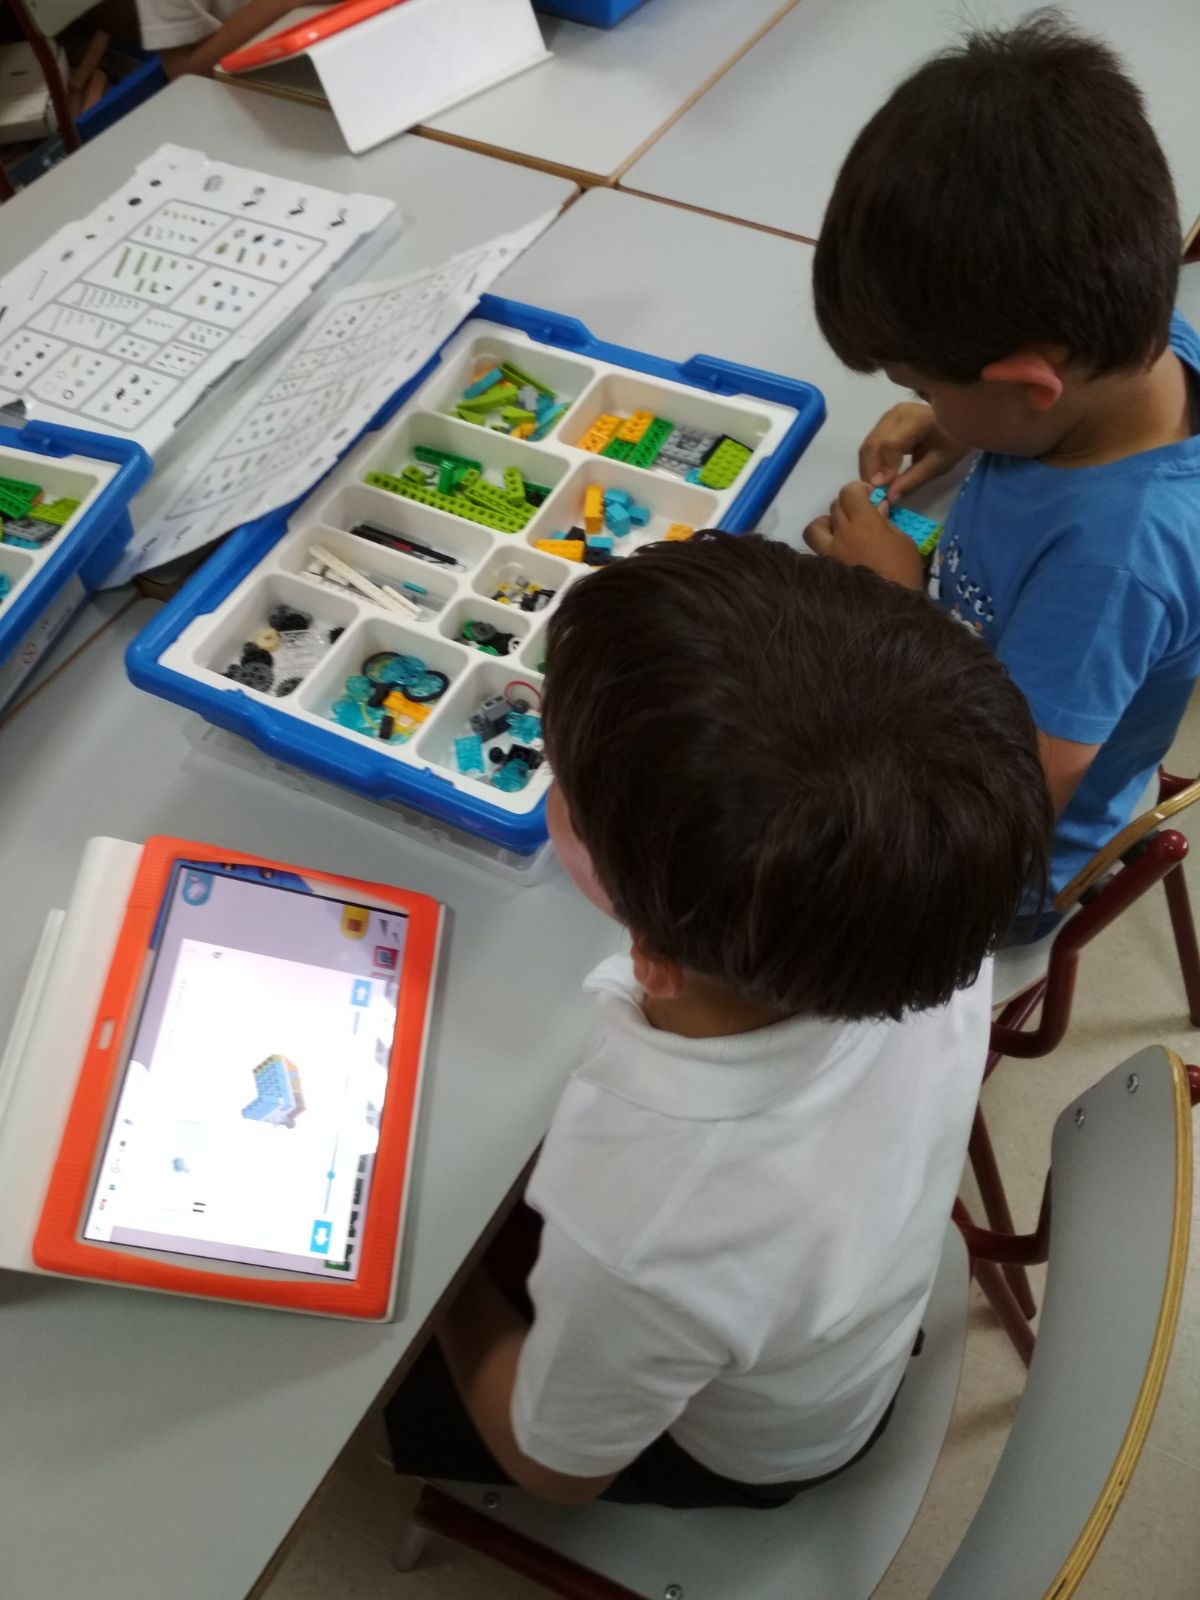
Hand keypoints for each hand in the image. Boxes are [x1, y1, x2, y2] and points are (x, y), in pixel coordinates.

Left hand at [805, 480, 923, 588]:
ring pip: (815, 527)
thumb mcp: (903, 542)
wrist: (889, 610)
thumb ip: (886, 522)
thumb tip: (877, 508)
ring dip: (827, 524)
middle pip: (835, 506)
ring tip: (841, 533)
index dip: (858, 490)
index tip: (869, 498)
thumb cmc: (903, 573)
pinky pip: (816, 550)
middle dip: (848, 506)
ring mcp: (830, 553)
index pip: (849, 492)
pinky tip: (840, 552)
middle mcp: (842, 535)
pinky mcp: (824, 569)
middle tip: (862, 517)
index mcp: (864, 523)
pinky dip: (824, 545)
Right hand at [859, 403, 969, 501]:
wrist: (957, 422)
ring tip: (877, 488)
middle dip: (870, 472)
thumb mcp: (938, 464)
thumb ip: (913, 480)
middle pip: (872, 445)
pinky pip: (870, 445)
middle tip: (876, 495)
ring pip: (867, 446)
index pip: (890, 444)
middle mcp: (896, 414)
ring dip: (868, 469)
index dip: (883, 469)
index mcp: (916, 418)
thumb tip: (889, 497)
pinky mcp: (883, 423)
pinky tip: (879, 477)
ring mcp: (887, 417)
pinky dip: (871, 463)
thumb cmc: (953, 442)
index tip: (883, 491)